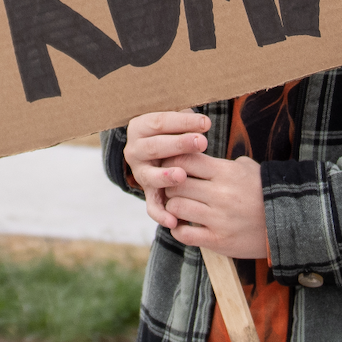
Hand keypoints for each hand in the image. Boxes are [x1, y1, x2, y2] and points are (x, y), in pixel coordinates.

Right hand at [123, 111, 211, 230]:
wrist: (161, 150)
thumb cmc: (175, 130)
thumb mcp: (177, 120)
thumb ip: (186, 119)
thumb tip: (203, 123)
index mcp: (140, 128)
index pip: (160, 122)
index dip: (183, 122)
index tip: (206, 123)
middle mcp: (135, 151)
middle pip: (155, 147)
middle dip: (179, 144)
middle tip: (202, 142)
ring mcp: (140, 174)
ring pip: (150, 177)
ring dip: (166, 176)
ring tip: (182, 176)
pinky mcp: (148, 193)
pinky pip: (152, 206)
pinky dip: (161, 215)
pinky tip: (174, 221)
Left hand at [164, 153, 270, 259]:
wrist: (289, 223)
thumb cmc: (264, 192)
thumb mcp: (248, 168)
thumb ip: (222, 162)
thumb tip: (199, 153)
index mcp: (226, 172)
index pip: (185, 159)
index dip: (174, 162)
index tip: (174, 168)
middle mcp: (220, 194)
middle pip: (176, 184)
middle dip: (170, 186)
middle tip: (173, 189)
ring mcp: (218, 219)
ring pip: (176, 208)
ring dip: (172, 208)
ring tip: (178, 208)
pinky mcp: (218, 240)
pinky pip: (184, 234)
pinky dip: (178, 230)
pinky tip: (183, 226)